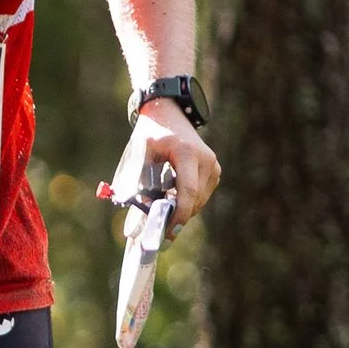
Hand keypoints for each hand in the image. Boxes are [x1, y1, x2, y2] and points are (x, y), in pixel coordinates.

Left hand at [110, 101, 217, 228]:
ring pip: (199, 201)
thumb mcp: (138, 155)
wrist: (168, 114)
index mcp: (188, 153)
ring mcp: (213, 166)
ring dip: (181, 210)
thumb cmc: (149, 135)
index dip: (179, 215)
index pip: (188, 191)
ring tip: (162, 215)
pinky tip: (171, 200)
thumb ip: (136, 184)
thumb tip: (134, 218)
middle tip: (158, 233)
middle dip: (177, 218)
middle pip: (194, 200)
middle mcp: (206, 160)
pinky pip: (201, 195)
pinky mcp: (214, 171)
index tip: (168, 232)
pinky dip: (186, 202)